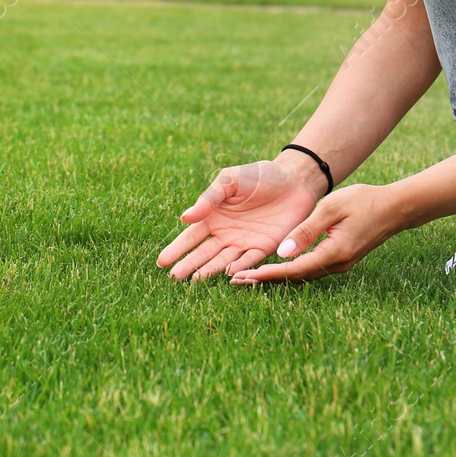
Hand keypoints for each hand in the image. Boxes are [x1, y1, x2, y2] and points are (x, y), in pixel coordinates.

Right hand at [157, 158, 324, 280]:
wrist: (293, 179)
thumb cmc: (258, 175)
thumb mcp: (229, 181)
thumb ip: (209, 199)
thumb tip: (185, 217)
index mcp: (213, 217)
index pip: (191, 236)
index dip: (177, 249)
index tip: (162, 262)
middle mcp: (225, 233)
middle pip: (203, 253)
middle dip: (189, 265)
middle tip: (174, 277)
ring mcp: (244, 242)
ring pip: (223, 260)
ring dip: (210, 270)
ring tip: (195, 281)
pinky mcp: (264, 247)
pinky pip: (250, 260)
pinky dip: (240, 267)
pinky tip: (229, 274)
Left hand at [229, 183, 404, 284]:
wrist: (394, 208)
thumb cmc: (363, 201)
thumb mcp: (331, 208)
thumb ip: (306, 230)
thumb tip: (282, 253)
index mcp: (334, 253)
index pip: (293, 269)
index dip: (267, 274)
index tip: (243, 276)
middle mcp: (336, 264)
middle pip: (295, 277)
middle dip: (265, 279)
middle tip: (235, 281)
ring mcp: (340, 264)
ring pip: (302, 275)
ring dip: (275, 276)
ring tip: (247, 276)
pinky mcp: (340, 259)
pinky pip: (310, 268)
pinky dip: (289, 270)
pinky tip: (273, 266)